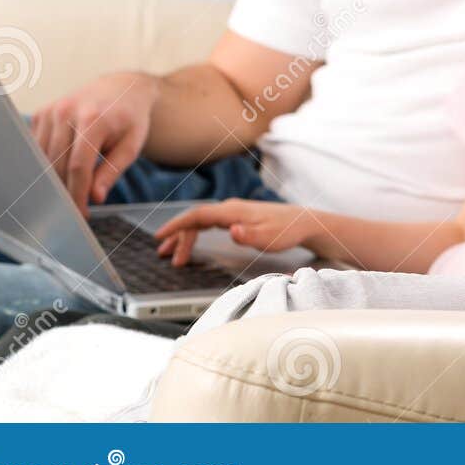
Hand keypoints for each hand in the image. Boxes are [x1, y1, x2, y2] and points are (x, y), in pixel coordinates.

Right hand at [31, 72, 158, 213]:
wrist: (120, 88)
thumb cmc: (129, 120)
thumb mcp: (132, 145)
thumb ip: (112, 170)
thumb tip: (95, 197)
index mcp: (94, 119)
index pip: (78, 166)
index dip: (77, 194)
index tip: (81, 214)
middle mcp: (67, 112)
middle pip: (57, 165)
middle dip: (64, 192)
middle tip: (75, 211)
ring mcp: (51, 111)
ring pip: (43, 160)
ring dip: (53, 181)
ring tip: (69, 194)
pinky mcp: (41, 114)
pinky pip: (37, 149)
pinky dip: (46, 165)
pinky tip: (60, 174)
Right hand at [154, 199, 316, 265]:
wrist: (303, 223)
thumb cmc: (287, 231)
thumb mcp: (269, 238)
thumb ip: (249, 235)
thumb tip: (232, 231)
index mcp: (233, 211)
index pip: (198, 214)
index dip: (177, 224)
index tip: (160, 236)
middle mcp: (231, 208)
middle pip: (195, 219)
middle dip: (178, 236)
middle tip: (166, 256)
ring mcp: (233, 212)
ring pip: (201, 222)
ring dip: (185, 236)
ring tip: (173, 254)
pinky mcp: (237, 218)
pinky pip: (209, 223)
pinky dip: (196, 233)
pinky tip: (191, 242)